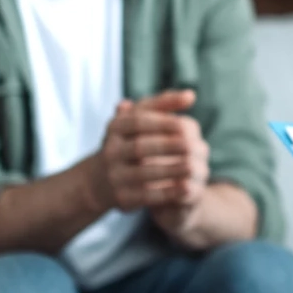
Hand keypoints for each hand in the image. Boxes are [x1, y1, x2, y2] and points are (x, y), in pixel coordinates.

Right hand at [89, 91, 209, 232]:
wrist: (98, 181)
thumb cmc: (129, 141)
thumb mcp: (138, 120)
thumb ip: (164, 105)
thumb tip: (190, 95)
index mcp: (115, 128)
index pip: (138, 120)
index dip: (163, 121)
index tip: (186, 123)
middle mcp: (111, 151)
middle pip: (141, 147)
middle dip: (168, 146)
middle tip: (192, 146)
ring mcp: (115, 175)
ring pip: (144, 172)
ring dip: (171, 170)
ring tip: (193, 167)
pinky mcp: (122, 197)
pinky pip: (146, 195)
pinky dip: (167, 192)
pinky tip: (186, 187)